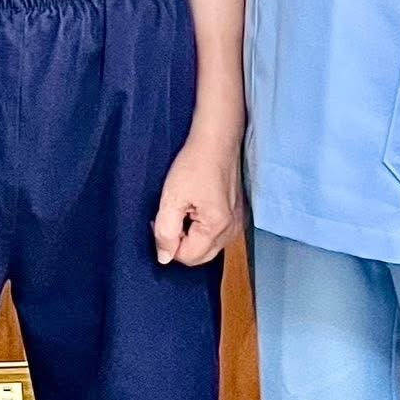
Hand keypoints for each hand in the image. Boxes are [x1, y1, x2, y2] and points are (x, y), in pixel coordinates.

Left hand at [152, 126, 241, 266]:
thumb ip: (166, 231)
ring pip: (208, 247)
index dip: (168, 242)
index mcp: (217, 228)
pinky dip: (203, 228)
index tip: (160, 219)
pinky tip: (196, 208)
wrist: (216, 141)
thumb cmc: (194, 164)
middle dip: (180, 242)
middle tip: (170, 215)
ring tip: (183, 209)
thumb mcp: (172, 196)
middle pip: (200, 256)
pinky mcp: (238, 215)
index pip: (187, 257)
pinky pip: (217, 235)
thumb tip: (164, 258)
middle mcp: (232, 231)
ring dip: (192, 236)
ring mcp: (238, 223)